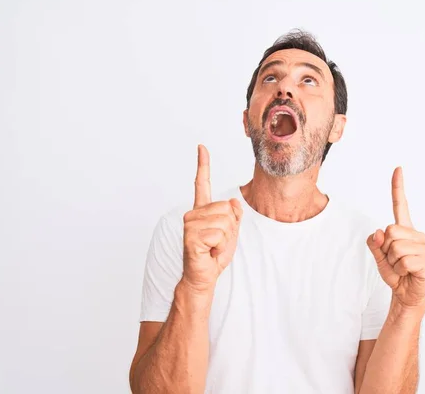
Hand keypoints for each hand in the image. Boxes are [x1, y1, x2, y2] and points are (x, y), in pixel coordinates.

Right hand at [182, 144, 242, 291]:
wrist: (204, 276)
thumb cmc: (214, 255)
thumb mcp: (231, 232)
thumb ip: (234, 216)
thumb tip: (233, 201)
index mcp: (202, 210)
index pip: (202, 184)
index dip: (203, 165)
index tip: (202, 147)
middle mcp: (193, 214)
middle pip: (226, 208)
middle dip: (230, 228)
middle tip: (218, 242)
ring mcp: (190, 224)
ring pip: (225, 221)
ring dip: (226, 239)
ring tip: (213, 247)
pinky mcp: (191, 236)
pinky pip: (219, 233)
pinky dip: (220, 246)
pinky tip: (209, 252)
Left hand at [367, 167, 424, 307]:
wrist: (406, 294)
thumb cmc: (395, 273)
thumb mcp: (379, 257)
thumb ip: (375, 244)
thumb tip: (378, 232)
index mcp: (405, 230)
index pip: (401, 205)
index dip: (398, 188)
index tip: (398, 169)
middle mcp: (417, 235)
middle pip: (390, 231)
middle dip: (385, 249)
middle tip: (394, 260)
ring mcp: (424, 248)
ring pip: (396, 248)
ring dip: (393, 262)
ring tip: (401, 268)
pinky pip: (404, 261)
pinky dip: (400, 270)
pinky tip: (408, 273)